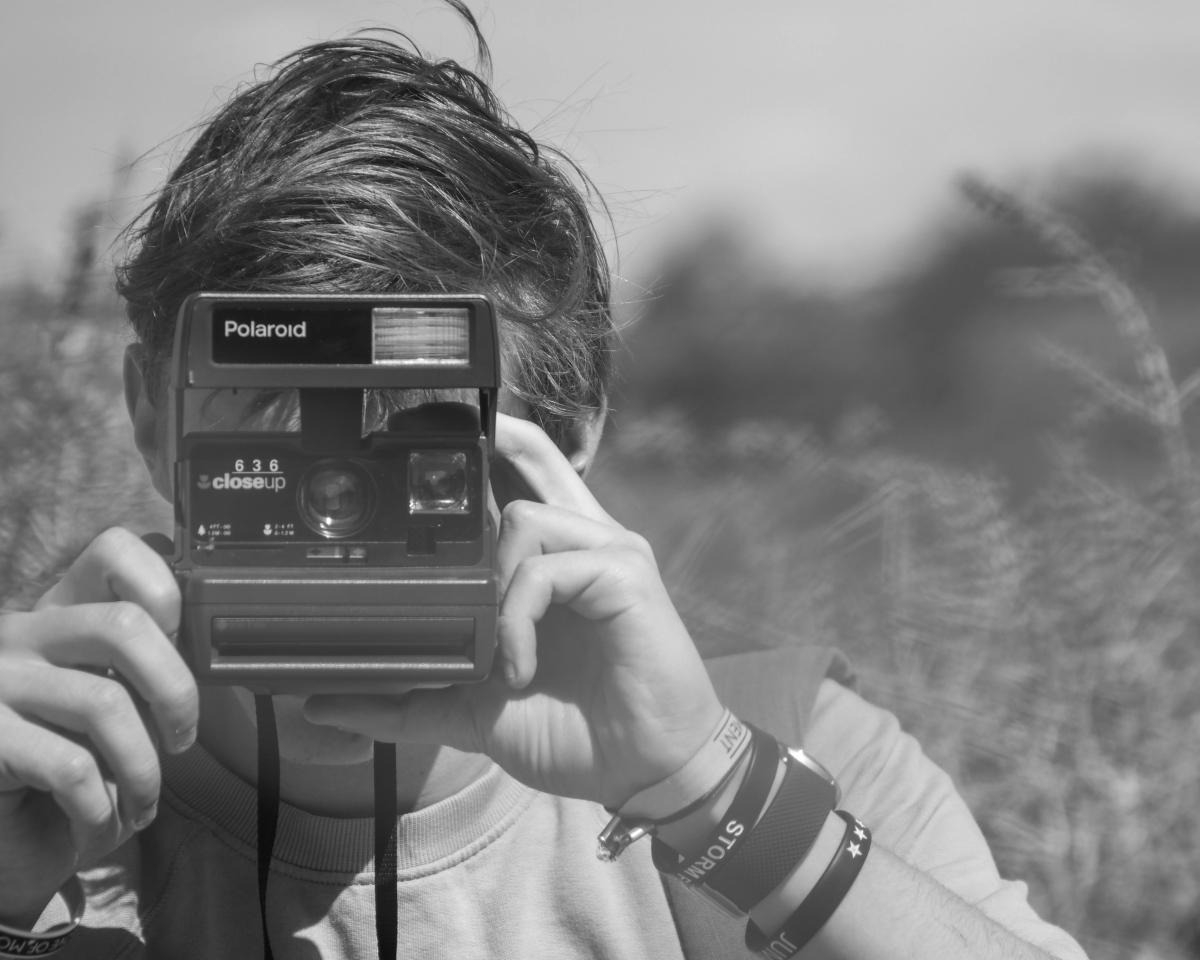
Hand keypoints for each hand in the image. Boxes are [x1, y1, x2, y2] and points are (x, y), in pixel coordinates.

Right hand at [0, 528, 197, 924]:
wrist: (3, 845)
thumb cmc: (61, 777)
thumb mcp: (105, 710)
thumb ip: (141, 672)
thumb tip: (210, 658)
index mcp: (59, 615)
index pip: (112, 549)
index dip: (162, 585)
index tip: (179, 640)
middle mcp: (20, 634)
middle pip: (123, 625)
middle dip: (175, 692)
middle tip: (182, 741)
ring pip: (104, 704)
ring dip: (142, 771)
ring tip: (141, 806)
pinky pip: (70, 766)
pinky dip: (101, 809)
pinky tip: (98, 828)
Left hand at [305, 414, 723, 806]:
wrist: (644, 772)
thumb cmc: (577, 732)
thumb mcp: (477, 711)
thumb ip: (409, 701)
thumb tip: (323, 702)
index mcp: (553, 563)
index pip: (518, 481)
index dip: (481, 452)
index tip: (420, 444)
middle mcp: (582, 542)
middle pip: (536, 456)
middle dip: (489, 436)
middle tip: (427, 439)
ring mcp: (608, 552)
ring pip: (523, 517)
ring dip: (491, 589)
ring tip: (500, 659)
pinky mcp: (626, 574)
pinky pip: (545, 570)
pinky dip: (517, 621)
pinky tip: (520, 669)